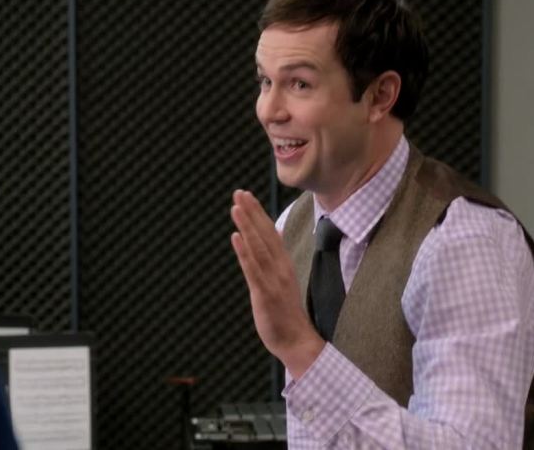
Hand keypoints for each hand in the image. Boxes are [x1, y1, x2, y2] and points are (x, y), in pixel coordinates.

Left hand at [230, 189, 323, 378]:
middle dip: (252, 212)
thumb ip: (273, 263)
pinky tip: (235, 237)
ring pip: (258, 247)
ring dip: (247, 226)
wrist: (298, 342)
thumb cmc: (286, 313)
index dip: (258, 214)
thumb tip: (267, 246)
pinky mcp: (265, 294)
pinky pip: (253, 270)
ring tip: (236, 207)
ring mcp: (273, 280)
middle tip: (239, 192)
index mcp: (283, 264)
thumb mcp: (280, 283)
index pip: (270, 233)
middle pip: (265, 234)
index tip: (247, 196)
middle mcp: (280, 268)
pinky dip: (244, 252)